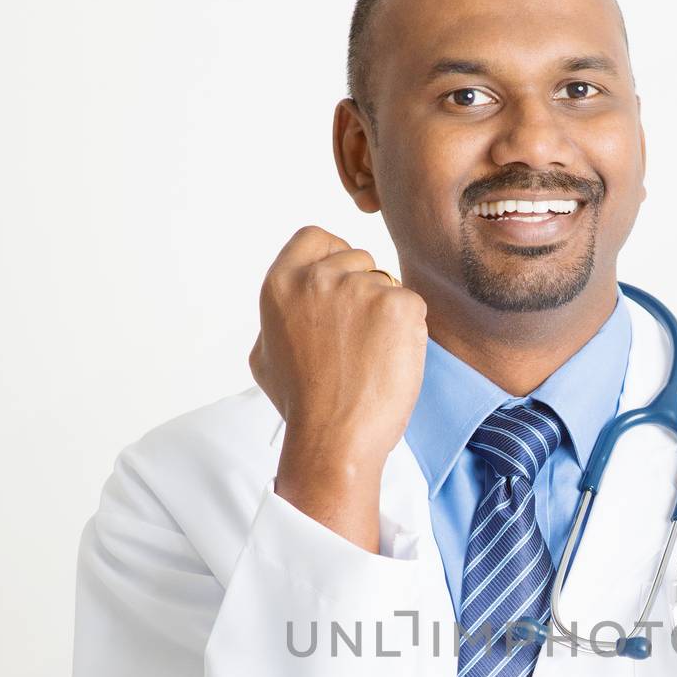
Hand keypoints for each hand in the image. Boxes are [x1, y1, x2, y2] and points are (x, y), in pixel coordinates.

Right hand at [249, 225, 427, 467]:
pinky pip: (412, 305)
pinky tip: (389, 362)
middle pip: (358, 259)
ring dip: (387, 315)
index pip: (315, 237)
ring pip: (387, 285)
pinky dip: (409, 332)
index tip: (341, 281)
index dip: (334, 254)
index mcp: (280, 283)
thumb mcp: (264, 356)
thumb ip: (279, 316)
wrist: (334, 439)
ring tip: (370, 358)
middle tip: (357, 340)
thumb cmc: (302, 406)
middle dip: (364, 291)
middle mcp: (317, 277)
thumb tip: (294, 300)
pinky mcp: (397, 305)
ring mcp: (359, 288)